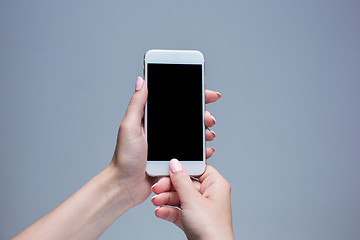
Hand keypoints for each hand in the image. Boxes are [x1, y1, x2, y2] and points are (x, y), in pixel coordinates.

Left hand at [109, 77, 221, 206]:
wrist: (126, 185)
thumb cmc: (124, 158)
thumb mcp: (129, 126)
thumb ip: (137, 104)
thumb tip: (142, 80)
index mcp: (152, 119)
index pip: (175, 103)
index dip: (192, 97)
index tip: (207, 94)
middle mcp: (162, 130)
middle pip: (188, 118)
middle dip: (203, 116)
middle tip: (209, 119)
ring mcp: (169, 145)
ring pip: (193, 134)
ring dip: (205, 132)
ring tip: (209, 135)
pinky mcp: (174, 159)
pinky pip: (192, 152)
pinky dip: (201, 150)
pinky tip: (206, 150)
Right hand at [151, 159, 233, 239]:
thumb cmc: (211, 228)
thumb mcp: (192, 200)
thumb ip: (181, 180)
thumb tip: (175, 164)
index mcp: (215, 185)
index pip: (197, 169)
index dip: (181, 169)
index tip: (167, 169)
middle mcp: (209, 195)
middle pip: (185, 183)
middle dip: (169, 187)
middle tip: (157, 188)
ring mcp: (200, 209)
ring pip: (179, 197)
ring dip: (166, 199)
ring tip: (156, 201)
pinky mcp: (193, 220)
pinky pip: (178, 211)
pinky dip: (168, 211)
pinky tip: (160, 212)